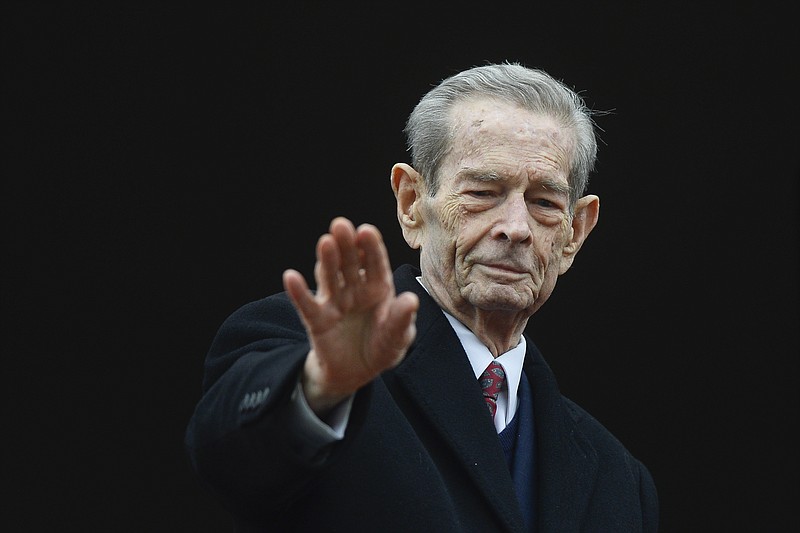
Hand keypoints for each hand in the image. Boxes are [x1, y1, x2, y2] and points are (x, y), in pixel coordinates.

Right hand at [282, 217, 418, 415]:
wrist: (357, 372)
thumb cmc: (381, 347)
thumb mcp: (397, 337)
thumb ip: (401, 320)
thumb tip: (411, 300)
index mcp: (378, 288)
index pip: (375, 263)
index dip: (371, 247)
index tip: (366, 230)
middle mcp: (355, 289)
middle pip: (349, 263)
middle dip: (346, 244)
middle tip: (341, 224)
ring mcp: (335, 302)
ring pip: (330, 277)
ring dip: (327, 260)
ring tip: (325, 242)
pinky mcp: (317, 320)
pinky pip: (306, 305)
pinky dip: (298, 292)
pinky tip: (291, 276)